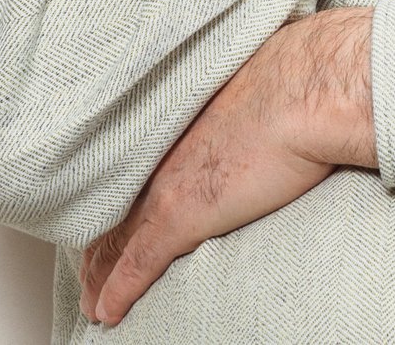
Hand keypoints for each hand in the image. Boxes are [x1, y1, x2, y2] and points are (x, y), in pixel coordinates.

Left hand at [78, 7, 377, 326]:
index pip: (134, 173)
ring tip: (91, 301)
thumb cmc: (297, 82)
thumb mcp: (257, 91)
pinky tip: (105, 313)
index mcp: (180, 125)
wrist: (307, 89)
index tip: (109, 220)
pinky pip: (136, 263)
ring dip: (99, 276)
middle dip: (97, 246)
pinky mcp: (179, 215)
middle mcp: (163, 154)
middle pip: (113, 209)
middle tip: (87, 274)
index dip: (116, 202)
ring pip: (114, 241)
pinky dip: (117, 292)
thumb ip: (245, 108)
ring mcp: (166, 185)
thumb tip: (264, 111)